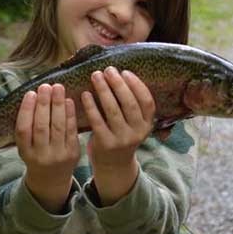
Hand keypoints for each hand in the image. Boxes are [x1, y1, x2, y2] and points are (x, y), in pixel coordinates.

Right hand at [15, 83, 80, 212]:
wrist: (52, 180)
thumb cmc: (37, 154)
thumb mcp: (26, 146)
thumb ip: (27, 126)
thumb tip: (34, 95)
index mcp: (25, 152)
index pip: (23, 130)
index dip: (26, 110)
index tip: (30, 93)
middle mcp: (41, 156)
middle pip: (41, 127)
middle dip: (44, 104)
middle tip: (46, 86)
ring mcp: (58, 156)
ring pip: (58, 127)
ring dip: (58, 105)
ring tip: (57, 87)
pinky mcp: (73, 153)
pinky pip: (71, 131)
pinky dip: (70, 114)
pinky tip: (68, 100)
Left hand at [81, 67, 155, 204]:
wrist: (113, 164)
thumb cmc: (121, 134)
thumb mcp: (134, 123)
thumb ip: (132, 103)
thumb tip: (119, 73)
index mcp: (147, 124)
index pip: (147, 102)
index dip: (137, 85)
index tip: (125, 72)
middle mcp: (137, 132)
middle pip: (129, 103)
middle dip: (117, 84)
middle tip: (107, 69)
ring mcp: (122, 139)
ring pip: (113, 110)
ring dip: (103, 90)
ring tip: (96, 76)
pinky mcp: (106, 143)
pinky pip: (97, 120)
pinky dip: (91, 105)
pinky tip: (85, 94)